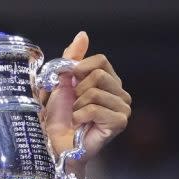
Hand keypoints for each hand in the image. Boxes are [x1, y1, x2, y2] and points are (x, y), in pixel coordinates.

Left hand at [42, 31, 131, 165]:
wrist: (55, 143)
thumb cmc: (58, 116)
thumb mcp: (61, 82)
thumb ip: (72, 58)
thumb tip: (83, 34)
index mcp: (109, 80)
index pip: (100, 60)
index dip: (79, 69)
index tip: (68, 82)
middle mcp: (120, 92)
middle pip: (97, 75)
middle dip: (76, 90)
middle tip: (73, 105)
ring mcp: (123, 108)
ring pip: (94, 92)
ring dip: (76, 105)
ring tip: (76, 116)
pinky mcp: (119, 122)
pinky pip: (95, 108)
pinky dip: (80, 116)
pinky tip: (80, 124)